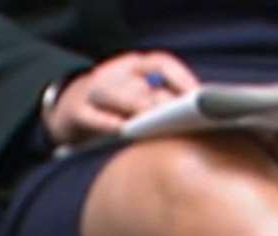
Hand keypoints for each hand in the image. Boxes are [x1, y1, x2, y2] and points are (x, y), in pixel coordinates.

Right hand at [43, 51, 197, 146]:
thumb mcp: (141, 98)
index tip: (201, 98)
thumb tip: (206, 117)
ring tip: (157, 124)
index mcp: (135, 67)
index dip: (182, 79)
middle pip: (140, 84)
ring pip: (113, 94)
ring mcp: (92, 91)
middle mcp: (114, 74)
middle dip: (162, 102)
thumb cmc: (119, 109)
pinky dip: (105, 122)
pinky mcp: (75, 112)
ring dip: (136, 108)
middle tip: (183, 118)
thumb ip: (167, 103)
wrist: (72, 111)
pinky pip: (90, 115)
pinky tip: (121, 130)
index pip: (161, 63)